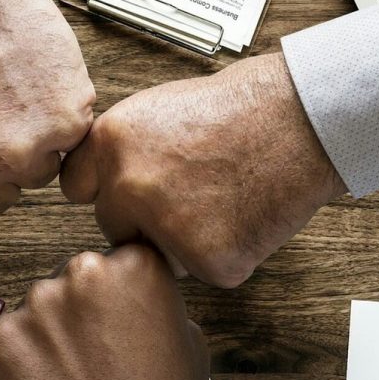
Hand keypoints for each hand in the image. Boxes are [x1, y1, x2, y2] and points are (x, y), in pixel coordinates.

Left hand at [0, 245, 208, 379]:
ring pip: (39, 310)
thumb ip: (156, 304)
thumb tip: (132, 296)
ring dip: (48, 336)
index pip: (120, 261)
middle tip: (95, 360)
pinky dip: (19, 362)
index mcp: (136, 267)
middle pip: (75, 281)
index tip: (118, 321)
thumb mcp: (189, 345)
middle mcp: (83, 274)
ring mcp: (36, 306)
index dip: (119, 297)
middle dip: (81, 313)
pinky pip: (6, 339)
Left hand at [60, 51, 345, 287]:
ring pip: (156, 254)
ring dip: (181, 240)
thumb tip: (100, 184)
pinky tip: (244, 215)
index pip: (76, 189)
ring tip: (222, 198)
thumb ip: (121, 152)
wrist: (302, 119)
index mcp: (110, 143)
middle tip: (190, 193)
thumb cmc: (238, 109)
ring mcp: (166, 227)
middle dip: (143, 219)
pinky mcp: (208, 260)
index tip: (123, 192)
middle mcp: (129, 186)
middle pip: (114, 226)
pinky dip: (224, 252)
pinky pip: (203, 270)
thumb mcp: (156, 111)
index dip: (105, 190)